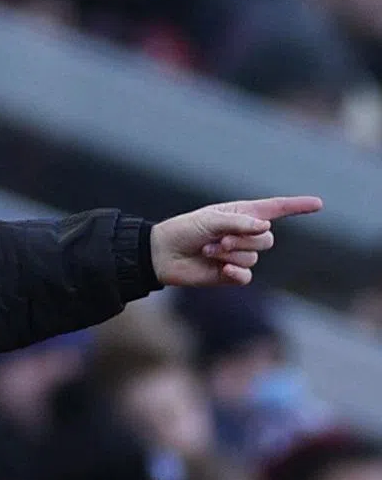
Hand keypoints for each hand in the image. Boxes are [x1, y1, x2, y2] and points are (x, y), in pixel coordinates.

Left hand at [150, 196, 322, 286]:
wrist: (162, 254)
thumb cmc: (184, 230)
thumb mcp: (210, 220)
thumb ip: (238, 222)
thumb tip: (265, 227)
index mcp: (240, 214)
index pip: (275, 209)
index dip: (297, 207)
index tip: (318, 204)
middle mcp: (243, 234)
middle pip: (267, 239)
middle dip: (243, 239)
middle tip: (218, 239)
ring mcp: (238, 255)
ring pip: (254, 257)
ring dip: (230, 254)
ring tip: (207, 250)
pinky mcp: (231, 274)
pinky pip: (246, 275)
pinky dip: (235, 272)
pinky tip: (221, 269)